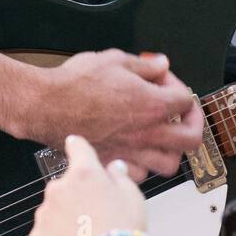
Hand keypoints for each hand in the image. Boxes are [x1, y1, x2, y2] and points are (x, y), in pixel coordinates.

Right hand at [0, 47, 202, 180]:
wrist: (44, 106)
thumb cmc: (74, 83)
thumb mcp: (114, 60)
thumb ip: (145, 66)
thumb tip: (162, 65)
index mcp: (152, 105)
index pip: (186, 100)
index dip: (178, 86)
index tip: (163, 81)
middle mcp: (146, 134)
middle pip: (191, 139)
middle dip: (192, 123)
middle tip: (182, 114)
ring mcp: (130, 153)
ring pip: (169, 164)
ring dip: (171, 149)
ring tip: (162, 136)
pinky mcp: (111, 164)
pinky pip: (140, 176)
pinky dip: (143, 166)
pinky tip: (135, 151)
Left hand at [29, 134, 147, 235]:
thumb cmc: (124, 233)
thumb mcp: (133, 197)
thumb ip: (119, 177)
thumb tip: (113, 167)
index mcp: (84, 173)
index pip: (76, 147)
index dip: (78, 148)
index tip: (75, 146)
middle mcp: (59, 188)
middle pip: (64, 185)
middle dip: (75, 195)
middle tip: (93, 215)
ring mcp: (44, 214)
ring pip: (53, 210)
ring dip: (64, 218)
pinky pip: (44, 234)